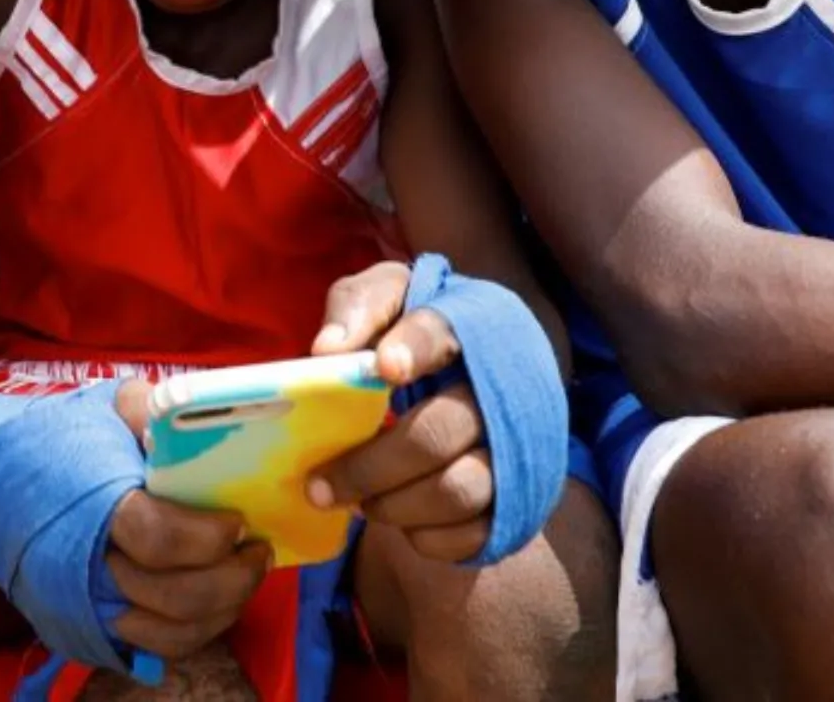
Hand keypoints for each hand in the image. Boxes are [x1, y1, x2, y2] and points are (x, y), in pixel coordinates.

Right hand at [105, 379, 271, 662]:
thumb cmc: (55, 438)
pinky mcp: (88, 629)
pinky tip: (215, 602)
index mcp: (96, 510)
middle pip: (175, 598)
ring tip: (244, 575)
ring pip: (172, 633)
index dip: (210, 537)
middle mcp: (89, 571)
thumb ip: (153, 409)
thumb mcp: (105, 408)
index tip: (238, 521)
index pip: (161, 540)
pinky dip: (195, 631)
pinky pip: (154, 647)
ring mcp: (87, 608)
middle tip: (257, 550)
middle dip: (232, 579)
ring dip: (223, 609)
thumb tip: (207, 410)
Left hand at [304, 261, 494, 562]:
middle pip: (437, 434)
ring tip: (360, 501)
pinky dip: (423, 534)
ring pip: (457, 491)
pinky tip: (397, 512)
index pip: (442, 333)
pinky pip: (471, 535)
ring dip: (393, 505)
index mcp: (467, 327)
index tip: (383, 369)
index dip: (413, 349)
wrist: (480, 373)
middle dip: (369, 467)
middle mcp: (502, 391)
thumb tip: (327, 350)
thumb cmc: (415, 331)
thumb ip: (358, 307)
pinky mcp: (515, 503)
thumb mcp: (389, 297)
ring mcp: (515, 452)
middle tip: (318, 486)